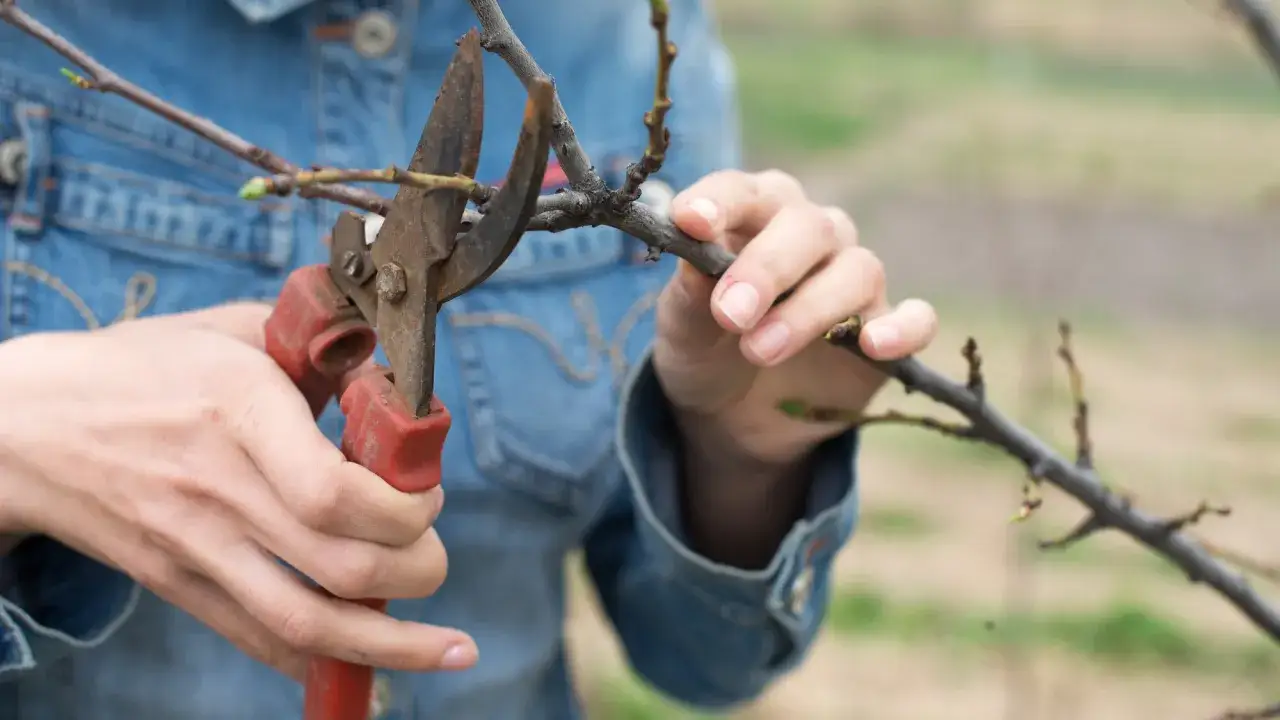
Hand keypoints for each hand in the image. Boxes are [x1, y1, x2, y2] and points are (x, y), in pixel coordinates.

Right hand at [0, 303, 474, 680]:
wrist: (29, 427)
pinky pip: (260, 638)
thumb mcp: (236, 330)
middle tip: (433, 551)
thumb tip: (395, 380)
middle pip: (342, 568)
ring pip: (307, 626)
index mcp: (239, 411)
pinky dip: (321, 658)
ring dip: (392, 646)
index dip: (402, 508)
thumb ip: (321, 347)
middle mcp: (220, 489)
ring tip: (448, 648)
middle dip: (418, 570)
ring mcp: (197, 547)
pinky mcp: (180, 584)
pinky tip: (369, 658)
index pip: (332, 494)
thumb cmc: (142, 367)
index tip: (426, 494)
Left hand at [654, 169, 938, 464]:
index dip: (719, 201)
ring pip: (857, 270)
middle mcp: (811, 235)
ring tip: (758, 351)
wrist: (730, 415)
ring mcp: (852, 281)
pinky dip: (902, 328)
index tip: (690, 222)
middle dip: (767, 267)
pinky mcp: (885, 330)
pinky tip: (875, 345)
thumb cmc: (704, 348)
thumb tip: (695, 258)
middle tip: (731, 314)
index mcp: (754, 215)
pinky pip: (916, 319)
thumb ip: (689, 294)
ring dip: (809, 310)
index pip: (742, 191)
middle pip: (808, 227)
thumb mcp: (680, 328)